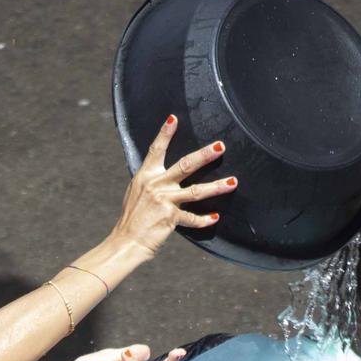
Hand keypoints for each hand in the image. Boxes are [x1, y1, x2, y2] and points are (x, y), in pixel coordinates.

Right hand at [112, 117, 236, 257]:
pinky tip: (215, 218)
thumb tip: (159, 174)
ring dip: (216, 186)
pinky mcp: (170, 217)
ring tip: (232, 182)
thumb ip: (150, 181)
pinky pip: (192, 218)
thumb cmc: (132, 218)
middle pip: (184, 165)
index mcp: (146, 176)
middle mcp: (156, 185)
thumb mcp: (136, 192)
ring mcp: (164, 200)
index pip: (156, 150)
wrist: (127, 240)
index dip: (164, 134)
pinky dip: (204, 220)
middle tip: (220, 147)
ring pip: (196, 191)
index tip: (174, 119)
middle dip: (204, 155)